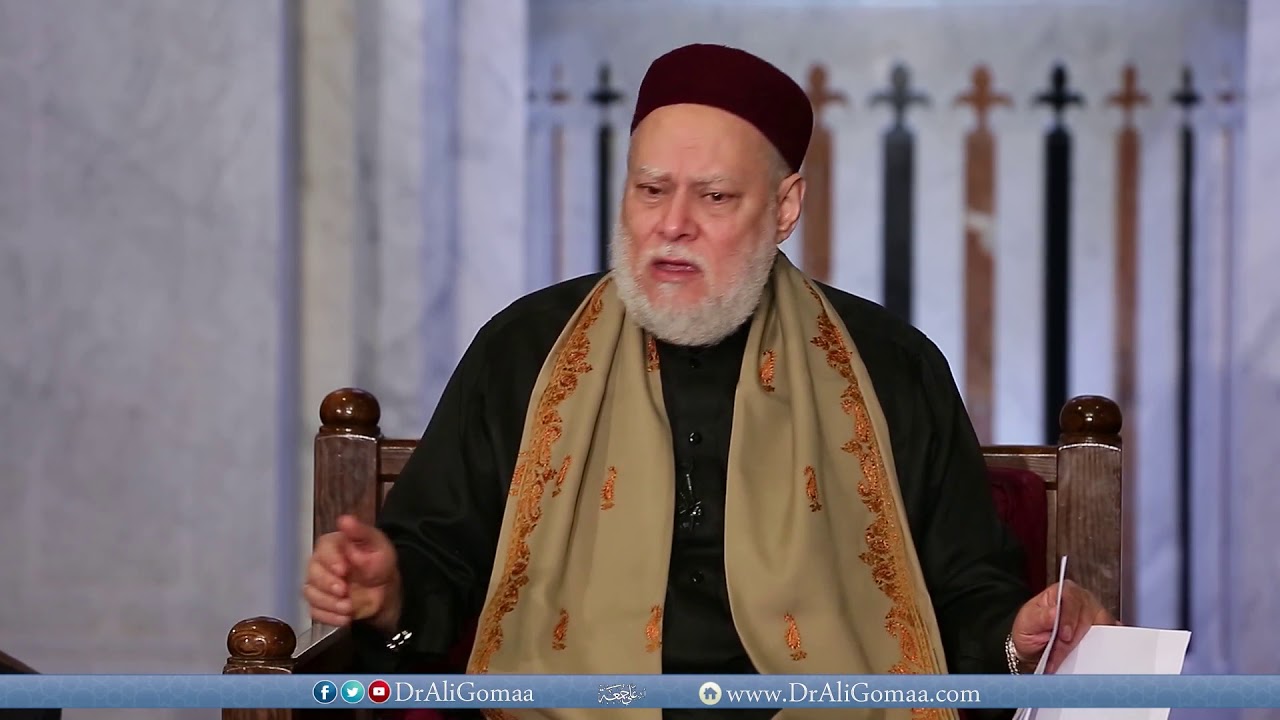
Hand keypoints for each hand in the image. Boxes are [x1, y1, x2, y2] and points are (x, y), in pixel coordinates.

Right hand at [303, 515, 401, 633]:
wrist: (386, 591)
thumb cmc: (380, 563)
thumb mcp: (377, 544)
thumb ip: (361, 532)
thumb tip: (344, 519)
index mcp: (332, 545)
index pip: (323, 549)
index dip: (331, 560)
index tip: (344, 570)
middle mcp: (320, 564)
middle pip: (312, 573)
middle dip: (327, 584)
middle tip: (345, 591)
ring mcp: (318, 585)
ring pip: (310, 593)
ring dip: (328, 602)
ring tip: (348, 607)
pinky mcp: (321, 604)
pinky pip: (315, 612)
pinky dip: (329, 617)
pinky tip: (345, 619)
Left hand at [1011, 580, 1117, 672]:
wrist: (1034, 651)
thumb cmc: (1030, 631)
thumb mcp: (1026, 623)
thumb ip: (1040, 617)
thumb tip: (1054, 611)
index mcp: (1061, 592)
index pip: (1071, 599)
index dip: (1069, 619)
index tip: (1064, 636)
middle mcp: (1082, 601)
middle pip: (1087, 616)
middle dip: (1074, 640)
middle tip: (1060, 655)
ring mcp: (1095, 616)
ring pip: (1100, 629)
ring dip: (1086, 647)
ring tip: (1069, 661)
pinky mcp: (1104, 632)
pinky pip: (1109, 641)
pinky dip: (1099, 652)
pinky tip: (1088, 660)